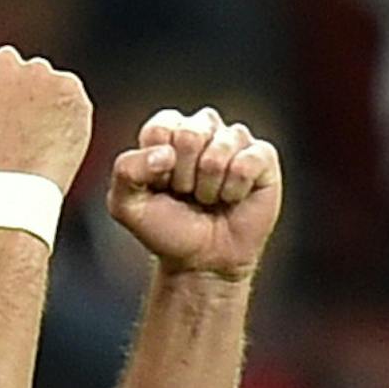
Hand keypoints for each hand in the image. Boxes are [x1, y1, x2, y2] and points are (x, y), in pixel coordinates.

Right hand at [0, 45, 91, 192]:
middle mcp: (6, 62)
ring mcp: (42, 73)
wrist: (15, 185)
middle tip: (13, 125)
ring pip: (43, 82)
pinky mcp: (71, 88)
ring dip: (41, 101)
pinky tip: (55, 139)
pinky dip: (65, 114)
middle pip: (11, 70)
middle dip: (12, 90)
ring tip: (36, 137)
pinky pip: (69, 98)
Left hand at [107, 106, 281, 277]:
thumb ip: (126, 171)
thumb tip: (166, 154)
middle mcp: (203, 129)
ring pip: (219, 150)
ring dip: (208, 187)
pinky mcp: (262, 157)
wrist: (201, 260)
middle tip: (186, 194)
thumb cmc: (166, 228)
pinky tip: (231, 198)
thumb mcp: (126, 205)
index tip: (160, 185)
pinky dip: (233, 190)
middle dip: (183, 176)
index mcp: (168, 132)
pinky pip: (246, 163)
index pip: (160, 128)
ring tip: (208, 198)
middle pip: (190, 134)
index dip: (157, 165)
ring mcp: (234, 141)